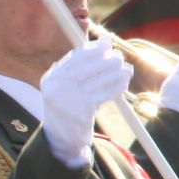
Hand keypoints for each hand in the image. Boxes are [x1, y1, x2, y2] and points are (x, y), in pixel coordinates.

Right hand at [39, 37, 129, 166]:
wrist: (61, 138)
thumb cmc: (67, 106)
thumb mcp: (66, 85)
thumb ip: (81, 64)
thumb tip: (104, 39)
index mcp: (51, 79)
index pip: (75, 57)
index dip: (93, 49)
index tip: (107, 45)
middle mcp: (57, 87)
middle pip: (89, 66)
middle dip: (107, 60)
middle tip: (120, 58)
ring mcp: (70, 99)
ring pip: (100, 79)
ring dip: (117, 73)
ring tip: (127, 70)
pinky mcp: (84, 110)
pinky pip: (106, 93)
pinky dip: (117, 87)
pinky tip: (123, 84)